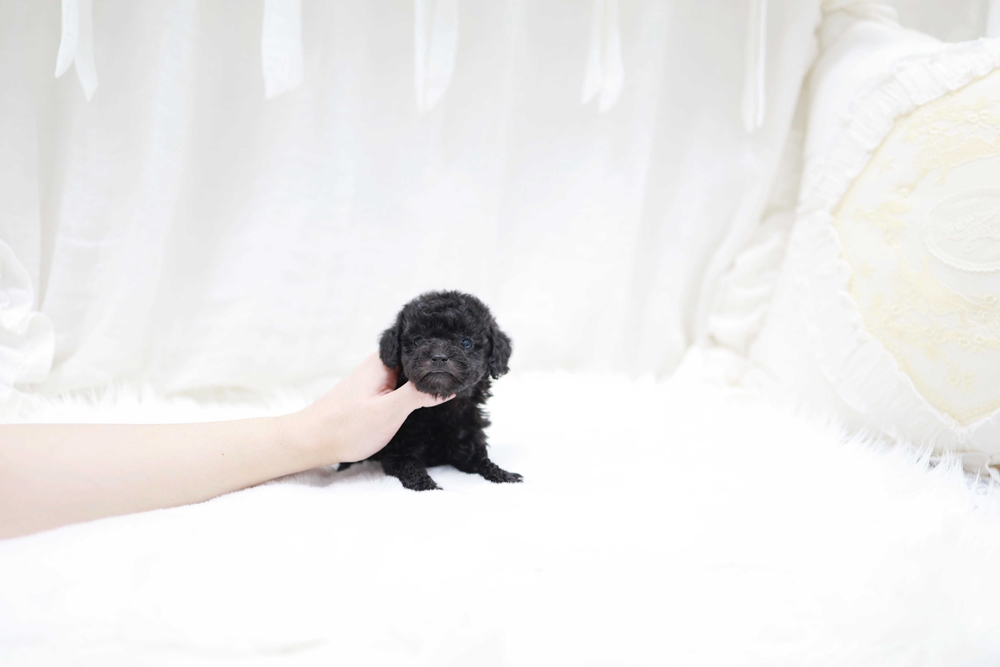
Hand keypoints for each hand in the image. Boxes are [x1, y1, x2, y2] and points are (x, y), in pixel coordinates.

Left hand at [289, 353, 452, 464]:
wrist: (312, 441)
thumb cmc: (346, 426)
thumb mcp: (389, 412)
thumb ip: (419, 395)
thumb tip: (449, 385)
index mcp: (384, 360)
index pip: (421, 344)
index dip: (442, 348)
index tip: (467, 350)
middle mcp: (381, 364)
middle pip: (418, 357)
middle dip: (438, 364)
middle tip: (464, 371)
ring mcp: (378, 378)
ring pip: (411, 372)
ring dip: (427, 378)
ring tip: (452, 382)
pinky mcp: (375, 392)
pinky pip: (402, 384)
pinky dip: (416, 389)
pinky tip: (427, 397)